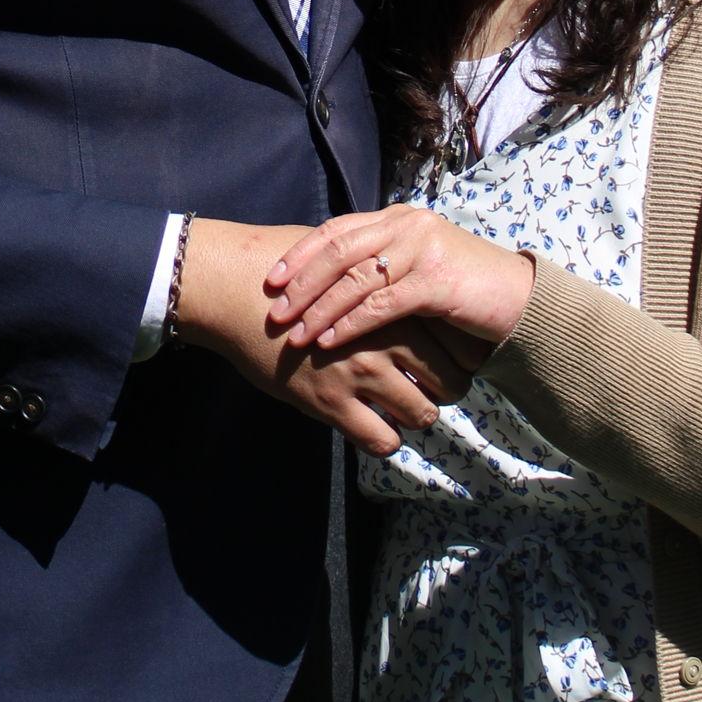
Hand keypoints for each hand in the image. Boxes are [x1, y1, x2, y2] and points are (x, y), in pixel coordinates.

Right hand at [177, 219, 473, 454]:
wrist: (237, 293)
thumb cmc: (288, 270)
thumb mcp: (343, 261)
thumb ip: (379, 273)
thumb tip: (403, 271)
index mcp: (393, 301)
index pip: (455, 338)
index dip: (464, 354)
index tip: (456, 359)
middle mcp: (386, 339)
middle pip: (450, 379)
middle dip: (447, 389)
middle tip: (432, 388)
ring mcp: (361, 373)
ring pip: (422, 414)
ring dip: (417, 415)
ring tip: (404, 408)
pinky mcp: (332, 403)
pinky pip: (381, 439)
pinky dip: (385, 438)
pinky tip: (374, 425)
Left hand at [263, 208, 535, 357]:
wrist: (518, 301)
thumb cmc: (461, 289)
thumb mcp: (416, 267)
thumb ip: (381, 264)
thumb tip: (327, 283)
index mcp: (397, 218)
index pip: (336, 230)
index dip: (301, 253)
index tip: (271, 278)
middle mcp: (406, 225)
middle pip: (338, 250)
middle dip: (301, 281)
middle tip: (273, 307)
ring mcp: (421, 249)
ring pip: (355, 278)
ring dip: (319, 308)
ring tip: (294, 333)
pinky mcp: (435, 280)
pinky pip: (381, 304)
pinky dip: (350, 323)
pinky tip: (329, 341)